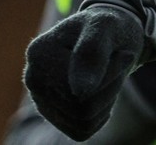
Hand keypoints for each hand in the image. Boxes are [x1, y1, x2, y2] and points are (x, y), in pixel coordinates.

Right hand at [23, 4, 144, 140]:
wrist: (111, 36)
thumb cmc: (109, 27)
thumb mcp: (106, 27)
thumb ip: (92, 52)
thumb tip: (80, 92)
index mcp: (39, 53)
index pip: (80, 88)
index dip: (112, 74)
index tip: (123, 53)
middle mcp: (33, 79)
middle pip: (81, 107)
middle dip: (111, 87)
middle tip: (118, 63)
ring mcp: (41, 99)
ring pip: (84, 121)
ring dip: (108, 99)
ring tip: (109, 75)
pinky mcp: (54, 114)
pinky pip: (83, 129)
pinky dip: (101, 113)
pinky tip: (102, 91)